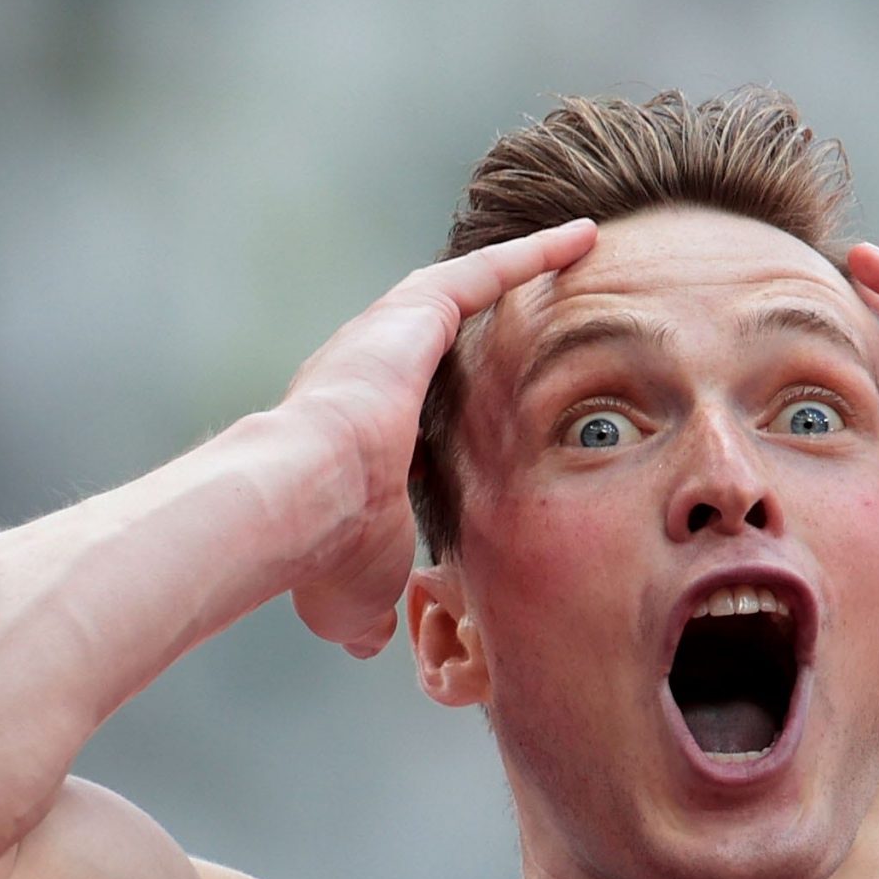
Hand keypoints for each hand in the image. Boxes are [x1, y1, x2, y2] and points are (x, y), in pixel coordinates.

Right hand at [278, 219, 599, 656]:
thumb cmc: (323, 553)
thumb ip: (368, 605)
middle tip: (553, 302)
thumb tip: (368, 640)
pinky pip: (487, 271)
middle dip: (493, 314)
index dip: (462, 391)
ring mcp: (390, 336)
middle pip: (446, 332)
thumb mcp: (355, 590)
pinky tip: (581, 238)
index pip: (421, 400)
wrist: (297, 503)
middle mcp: (372, 370)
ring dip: (524, 268)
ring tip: (578, 249)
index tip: (503, 393)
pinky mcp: (411, 313)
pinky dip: (535, 253)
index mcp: (363, 429)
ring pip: (470, 288)